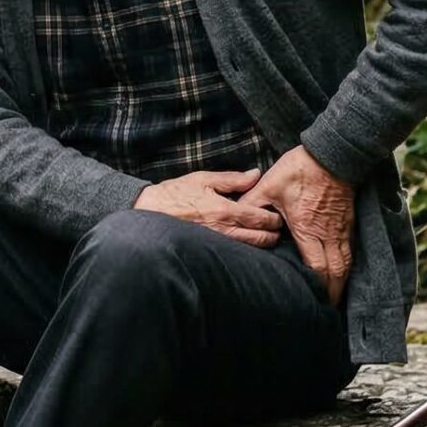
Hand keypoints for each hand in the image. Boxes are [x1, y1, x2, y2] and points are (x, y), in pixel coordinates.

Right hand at [133, 169, 281, 248]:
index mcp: (225, 209)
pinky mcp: (208, 250)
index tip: (278, 215)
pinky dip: (246, 250)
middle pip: (259, 238)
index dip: (273, 219)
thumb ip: (232, 179)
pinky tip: (248, 246)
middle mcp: (223, 229)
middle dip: (273, 234)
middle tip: (278, 229)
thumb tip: (256, 174)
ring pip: (248, 248)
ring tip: (267, 238)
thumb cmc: (174, 194)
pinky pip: (234, 252)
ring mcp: (216, 242)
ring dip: (262, 244)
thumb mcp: (204, 179)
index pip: (259, 218)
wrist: (148, 212)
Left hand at [242, 147, 353, 303]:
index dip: (317, 287)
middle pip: (336, 272)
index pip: (316, 266)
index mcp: (308, 228)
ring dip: (341, 282)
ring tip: (335, 298)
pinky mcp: (348, 222)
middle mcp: (328, 233)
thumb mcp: (269, 184)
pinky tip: (341, 274)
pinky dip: (347, 266)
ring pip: (346, 263)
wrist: (332, 154)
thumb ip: (251, 202)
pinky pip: (350, 250)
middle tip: (325, 309)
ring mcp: (341, 228)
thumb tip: (235, 216)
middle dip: (332, 293)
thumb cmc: (299, 169)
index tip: (312, 301)